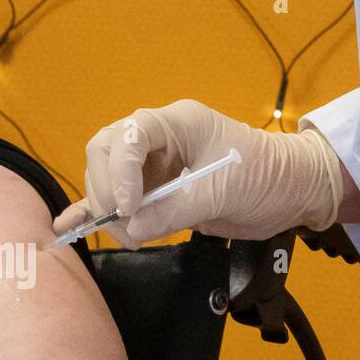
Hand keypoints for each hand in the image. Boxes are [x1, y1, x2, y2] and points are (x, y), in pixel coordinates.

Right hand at [51, 100, 341, 247]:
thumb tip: (131, 227)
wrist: (292, 192)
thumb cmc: (267, 177)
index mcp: (177, 124)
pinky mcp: (154, 193)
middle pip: (105, 153)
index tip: (130, 207)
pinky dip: (94, 211)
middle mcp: (158, 140)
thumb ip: (175, 208)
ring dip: (108, 208)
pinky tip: (67, 227)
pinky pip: (116, 199)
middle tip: (124, 222)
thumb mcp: (224, 191)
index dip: (119, 171)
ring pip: (107, 178)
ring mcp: (153, 166)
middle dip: (108, 189)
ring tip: (130, 235)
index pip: (128, 136)